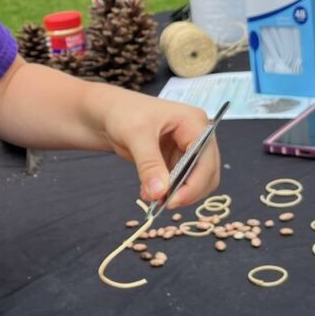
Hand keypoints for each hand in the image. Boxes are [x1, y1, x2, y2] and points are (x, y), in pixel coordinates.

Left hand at [99, 89, 220, 208]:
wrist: (107, 113)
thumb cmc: (123, 113)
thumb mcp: (136, 135)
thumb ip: (149, 164)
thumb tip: (160, 193)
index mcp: (195, 123)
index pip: (206, 160)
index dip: (194, 184)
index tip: (173, 201)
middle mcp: (197, 136)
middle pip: (207, 173)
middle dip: (187, 191)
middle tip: (163, 203)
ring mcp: (187, 149)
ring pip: (195, 182)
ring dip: (176, 194)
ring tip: (151, 197)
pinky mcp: (176, 160)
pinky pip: (180, 183)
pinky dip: (167, 192)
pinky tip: (148, 192)